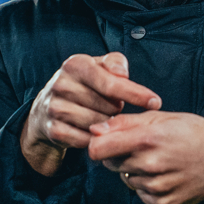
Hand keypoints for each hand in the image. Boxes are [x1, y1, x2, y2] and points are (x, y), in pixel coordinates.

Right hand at [20, 53, 161, 175]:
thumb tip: (123, 75)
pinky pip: (86, 140)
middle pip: (108, 106)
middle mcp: (61, 84)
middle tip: (112, 106)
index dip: (135, 93)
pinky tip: (96, 131)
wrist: (47, 108)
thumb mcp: (98, 66)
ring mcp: (55, 108)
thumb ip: (115, 63)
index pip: (110, 82)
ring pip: (98, 124)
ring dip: (108, 124)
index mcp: (75, 64)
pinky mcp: (53, 130)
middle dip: (117, 108)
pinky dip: (96, 138)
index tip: (155, 102)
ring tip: (104, 116)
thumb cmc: (84, 84)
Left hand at [87, 111, 203, 203]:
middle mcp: (150, 164)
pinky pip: (141, 195)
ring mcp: (158, 186)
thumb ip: (124, 123)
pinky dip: (147, 187)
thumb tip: (94, 129)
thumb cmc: (191, 132)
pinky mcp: (164, 202)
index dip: (97, 144)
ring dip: (136, 171)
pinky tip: (165, 175)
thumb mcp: (159, 117)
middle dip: (121, 155)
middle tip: (144, 148)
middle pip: (112, 164)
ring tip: (159, 160)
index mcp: (147, 138)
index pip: (99, 148)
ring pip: (127, 179)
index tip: (104, 141)